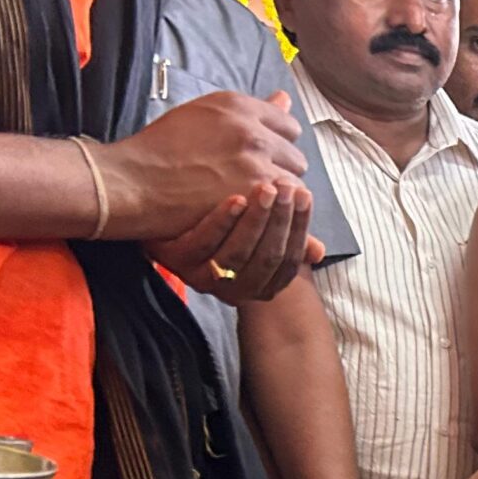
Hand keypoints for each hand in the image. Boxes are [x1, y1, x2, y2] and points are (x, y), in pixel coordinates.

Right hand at [100, 90, 306, 241]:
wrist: (135, 182)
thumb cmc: (159, 151)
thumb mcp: (203, 115)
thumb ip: (249, 111)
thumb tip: (285, 99)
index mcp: (238, 106)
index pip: (287, 125)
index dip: (278, 145)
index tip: (264, 158)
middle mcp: (251, 131)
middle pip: (295, 156)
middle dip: (282, 171)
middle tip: (256, 184)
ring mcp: (254, 163)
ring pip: (294, 187)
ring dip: (279, 198)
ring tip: (253, 204)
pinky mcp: (253, 195)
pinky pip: (285, 210)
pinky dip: (275, 218)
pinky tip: (256, 219)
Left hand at [153, 179, 317, 302]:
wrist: (158, 215)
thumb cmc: (216, 224)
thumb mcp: (255, 235)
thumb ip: (284, 239)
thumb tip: (319, 251)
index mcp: (257, 287)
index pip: (288, 263)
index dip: (299, 230)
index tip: (305, 196)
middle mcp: (233, 291)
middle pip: (266, 259)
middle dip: (281, 222)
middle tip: (288, 187)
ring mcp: (202, 277)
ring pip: (237, 255)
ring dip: (256, 221)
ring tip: (266, 189)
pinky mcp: (176, 261)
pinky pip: (204, 244)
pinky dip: (223, 221)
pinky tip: (236, 198)